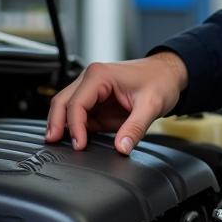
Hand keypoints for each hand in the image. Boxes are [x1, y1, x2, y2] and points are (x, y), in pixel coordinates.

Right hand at [45, 52, 187, 154]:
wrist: (168, 74)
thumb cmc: (160, 80)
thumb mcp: (151, 105)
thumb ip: (135, 127)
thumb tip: (122, 147)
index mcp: (100, 75)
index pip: (76, 103)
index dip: (75, 126)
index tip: (79, 145)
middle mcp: (92, 79)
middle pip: (63, 102)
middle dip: (56, 123)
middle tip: (53, 144)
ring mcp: (92, 89)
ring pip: (66, 106)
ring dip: (62, 125)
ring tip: (59, 144)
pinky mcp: (97, 101)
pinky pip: (79, 114)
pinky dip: (74, 126)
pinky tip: (75, 139)